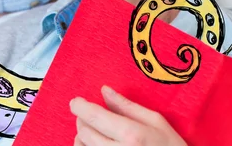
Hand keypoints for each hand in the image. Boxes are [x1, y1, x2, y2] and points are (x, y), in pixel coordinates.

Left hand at [70, 85, 186, 145]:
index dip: (80, 106)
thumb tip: (104, 91)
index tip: (75, 101)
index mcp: (132, 135)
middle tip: (88, 114)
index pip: (94, 116)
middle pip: (84, 131)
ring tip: (92, 131)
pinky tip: (93, 145)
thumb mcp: (156, 122)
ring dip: (81, 136)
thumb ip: (127, 106)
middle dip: (82, 119)